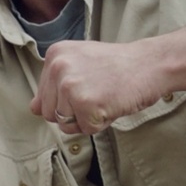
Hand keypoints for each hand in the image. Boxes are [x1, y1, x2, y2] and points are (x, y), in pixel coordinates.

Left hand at [30, 39, 169, 134]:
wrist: (152, 64)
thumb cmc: (118, 67)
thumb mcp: (80, 64)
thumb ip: (55, 85)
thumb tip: (33, 108)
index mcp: (54, 55)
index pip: (43, 99)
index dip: (66, 102)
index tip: (87, 86)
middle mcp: (58, 67)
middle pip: (50, 114)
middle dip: (73, 113)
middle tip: (98, 93)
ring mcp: (70, 85)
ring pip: (65, 124)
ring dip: (87, 119)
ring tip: (105, 97)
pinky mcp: (86, 103)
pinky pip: (85, 130)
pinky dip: (101, 124)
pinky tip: (112, 103)